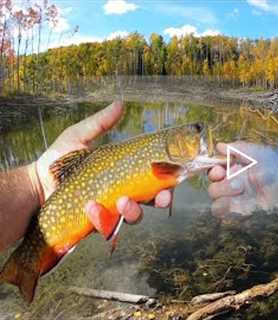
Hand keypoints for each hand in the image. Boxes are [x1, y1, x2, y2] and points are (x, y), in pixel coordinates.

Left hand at [31, 101, 171, 224]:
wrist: (35, 186)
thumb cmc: (58, 162)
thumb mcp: (78, 137)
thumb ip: (99, 122)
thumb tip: (120, 103)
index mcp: (124, 175)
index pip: (154, 179)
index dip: (167, 182)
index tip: (171, 180)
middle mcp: (122, 194)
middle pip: (152, 202)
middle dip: (160, 201)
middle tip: (159, 199)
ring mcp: (111, 211)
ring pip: (134, 217)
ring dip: (133, 210)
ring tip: (122, 201)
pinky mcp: (96, 224)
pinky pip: (107, 227)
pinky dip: (102, 218)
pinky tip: (91, 207)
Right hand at [208, 141, 277, 218]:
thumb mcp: (258, 153)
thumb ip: (238, 148)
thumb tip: (218, 146)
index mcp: (237, 172)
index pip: (215, 173)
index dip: (213, 171)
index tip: (220, 170)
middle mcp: (235, 187)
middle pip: (213, 188)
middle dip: (221, 184)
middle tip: (239, 183)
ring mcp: (238, 202)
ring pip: (216, 203)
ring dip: (224, 195)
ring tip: (242, 190)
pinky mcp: (242, 215)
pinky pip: (224, 214)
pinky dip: (226, 207)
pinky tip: (241, 201)